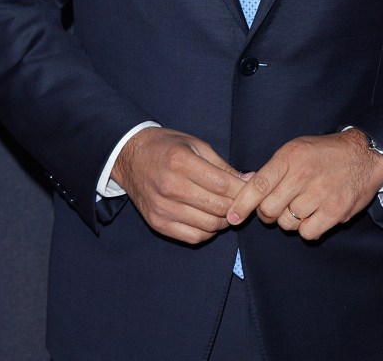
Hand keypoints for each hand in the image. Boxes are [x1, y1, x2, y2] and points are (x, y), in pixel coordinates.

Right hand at [112, 127, 249, 244]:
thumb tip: (249, 180)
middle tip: (244, 201)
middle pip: (217, 207)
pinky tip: (210, 219)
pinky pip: (193, 237)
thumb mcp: (195, 145)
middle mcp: (170, 187)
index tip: (252, 189)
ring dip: (224, 221)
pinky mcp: (157, 223)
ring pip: (208, 225)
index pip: (222, 185)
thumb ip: (222, 166)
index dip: (242, 190)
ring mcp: (162, 208)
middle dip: (237, 206)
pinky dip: (208, 231)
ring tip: (228, 210)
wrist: (130, 156)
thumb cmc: (166, 147)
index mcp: (181, 162)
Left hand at [227, 128, 382, 240]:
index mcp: (290, 157)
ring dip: (288, 220)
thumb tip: (247, 189)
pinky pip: (307, 233)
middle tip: (276, 208)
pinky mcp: (335, 212)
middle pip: (269, 209)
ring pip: (286, 223)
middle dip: (267, 213)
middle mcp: (303, 176)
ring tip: (300, 206)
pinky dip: (306, 229)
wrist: (364, 155)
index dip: (241, 204)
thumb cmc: (324, 152)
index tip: (232, 217)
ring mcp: (319, 195)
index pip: (258, 185)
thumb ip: (273, 169)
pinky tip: (313, 215)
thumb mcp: (296, 148)